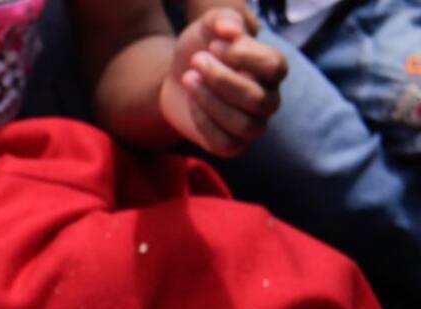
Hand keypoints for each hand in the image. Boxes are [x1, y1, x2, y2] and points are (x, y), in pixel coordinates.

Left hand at [159, 8, 286, 155]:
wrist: (177, 80)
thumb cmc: (201, 51)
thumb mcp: (208, 27)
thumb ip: (223, 19)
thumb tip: (231, 31)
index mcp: (272, 71)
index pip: (275, 67)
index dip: (244, 56)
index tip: (213, 43)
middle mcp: (268, 100)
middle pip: (256, 99)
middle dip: (221, 79)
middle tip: (195, 60)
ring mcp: (252, 126)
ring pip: (242, 124)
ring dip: (210, 100)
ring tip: (188, 78)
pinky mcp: (231, 145)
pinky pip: (224, 142)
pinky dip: (203, 121)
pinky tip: (190, 100)